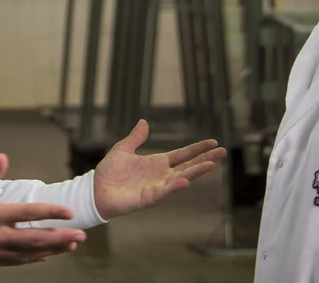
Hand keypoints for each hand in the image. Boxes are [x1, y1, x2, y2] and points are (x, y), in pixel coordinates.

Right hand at [0, 154, 84, 266]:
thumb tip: (4, 157)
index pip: (29, 213)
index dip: (51, 212)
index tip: (68, 212)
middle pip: (36, 238)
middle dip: (61, 237)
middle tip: (80, 235)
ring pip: (31, 253)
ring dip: (53, 249)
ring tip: (71, 245)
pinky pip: (19, 261)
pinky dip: (35, 258)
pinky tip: (48, 254)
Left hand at [93, 119, 227, 218]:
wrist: (96, 189)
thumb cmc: (109, 172)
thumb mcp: (123, 149)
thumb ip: (136, 137)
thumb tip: (144, 122)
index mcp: (157, 162)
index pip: (183, 154)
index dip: (197, 149)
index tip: (213, 142)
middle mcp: (161, 175)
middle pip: (189, 166)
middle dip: (205, 159)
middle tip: (223, 152)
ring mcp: (158, 186)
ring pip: (182, 178)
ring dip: (196, 172)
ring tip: (212, 165)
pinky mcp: (149, 197)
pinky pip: (165, 192)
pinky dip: (175, 187)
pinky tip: (186, 181)